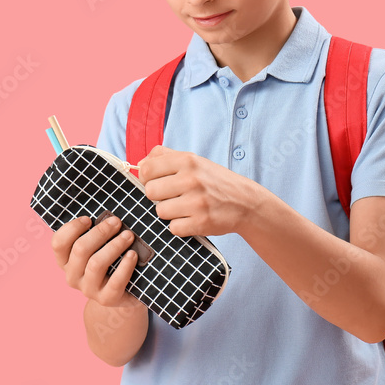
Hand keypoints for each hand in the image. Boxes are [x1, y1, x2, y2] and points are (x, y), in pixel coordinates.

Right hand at [51, 213, 142, 309]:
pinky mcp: (106, 299)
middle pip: (80, 249)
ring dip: (114, 246)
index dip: (72, 228)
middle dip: (100, 232)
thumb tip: (107, 216)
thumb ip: (95, 233)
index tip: (89, 218)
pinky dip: (125, 266)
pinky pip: (115, 282)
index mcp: (65, 261)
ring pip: (96, 264)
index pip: (58, 243)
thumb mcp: (97, 247)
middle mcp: (72, 276)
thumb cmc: (109, 261)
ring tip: (128, 235)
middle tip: (116, 221)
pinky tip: (133, 255)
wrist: (122, 292)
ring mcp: (88, 290)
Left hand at [137, 144, 266, 237]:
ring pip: (160, 211)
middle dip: (158, 196)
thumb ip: (165, 156)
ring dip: (169, 212)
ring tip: (184, 207)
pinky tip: (192, 218)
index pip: (147, 169)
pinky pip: (173, 228)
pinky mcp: (201, 222)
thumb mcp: (194, 161)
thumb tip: (139, 164)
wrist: (246, 202)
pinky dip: (180, 226)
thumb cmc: (214, 181)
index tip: (154, 181)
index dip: (146, 178)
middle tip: (172, 196)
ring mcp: (197, 202)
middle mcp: (191, 179)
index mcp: (188, 160)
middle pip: (150, 191)